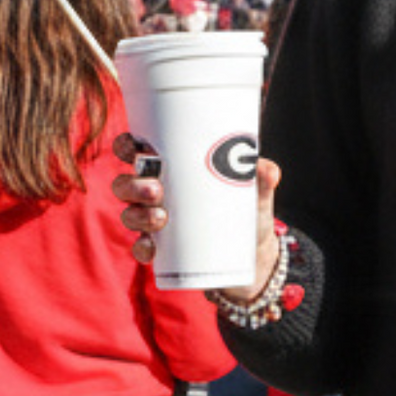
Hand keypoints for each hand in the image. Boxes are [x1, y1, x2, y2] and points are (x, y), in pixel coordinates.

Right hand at [111, 133, 283, 300]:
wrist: (253, 248)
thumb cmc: (247, 206)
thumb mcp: (256, 190)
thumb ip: (262, 177)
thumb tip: (270, 172)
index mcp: (169, 168)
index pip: (135, 151)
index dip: (126, 146)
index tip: (135, 147)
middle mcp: (154, 192)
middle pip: (125, 184)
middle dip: (133, 185)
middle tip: (157, 189)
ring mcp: (153, 220)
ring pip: (130, 214)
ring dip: (138, 215)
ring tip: (161, 217)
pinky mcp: (161, 248)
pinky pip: (141, 247)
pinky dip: (143, 248)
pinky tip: (152, 248)